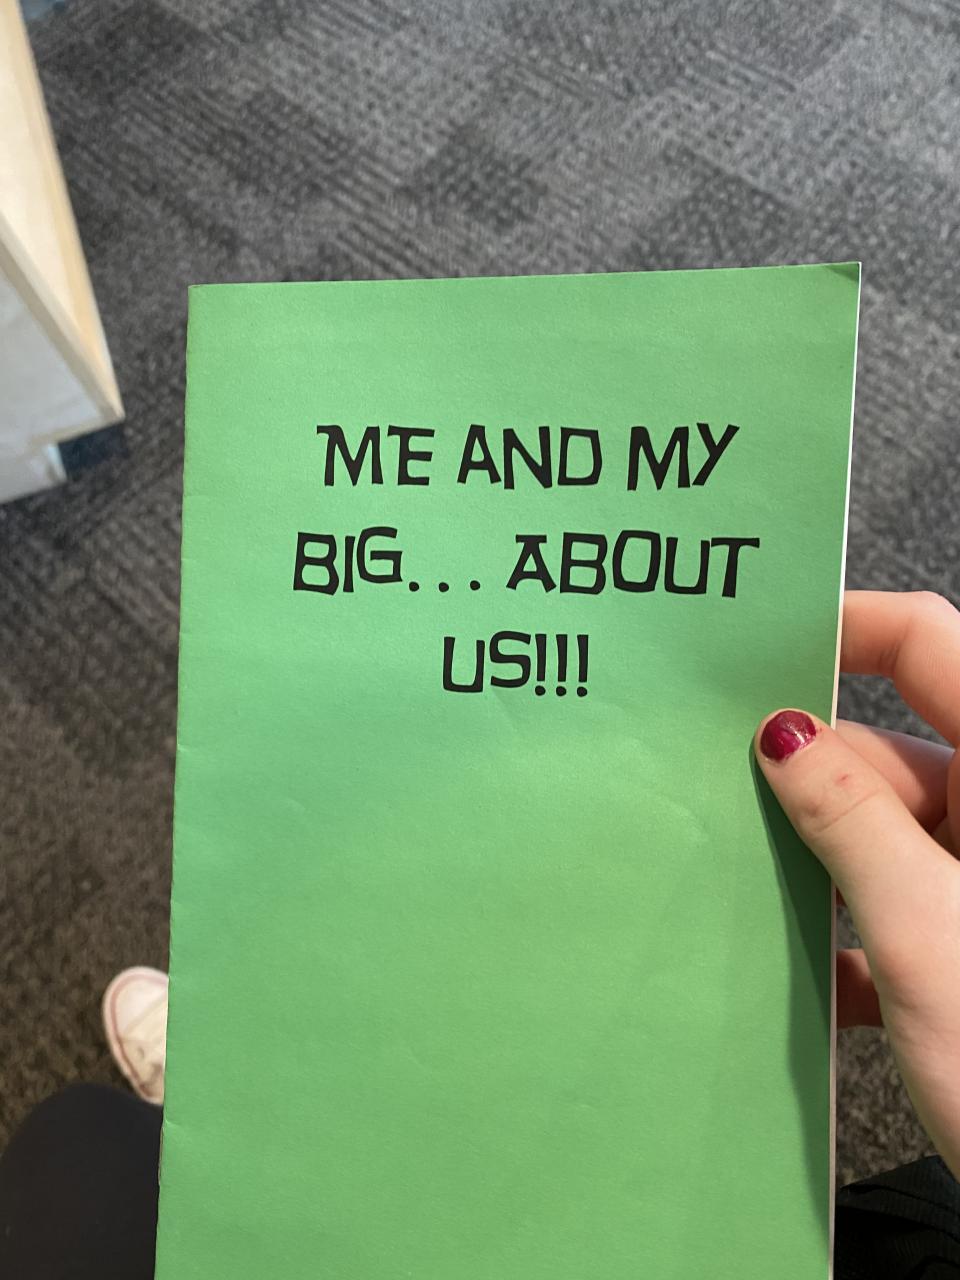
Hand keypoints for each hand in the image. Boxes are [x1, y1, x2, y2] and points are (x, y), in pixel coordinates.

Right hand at [754, 590, 959, 1178]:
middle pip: (889, 751)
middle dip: (803, 775)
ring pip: (881, 835)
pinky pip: (894, 904)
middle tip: (713, 787)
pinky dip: (846, 931)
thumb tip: (784, 734)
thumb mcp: (927, 935)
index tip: (757, 644)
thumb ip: (851, 823)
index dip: (847, 628)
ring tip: (747, 888)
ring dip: (816, 864)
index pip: (929, 645)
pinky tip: (809, 974)